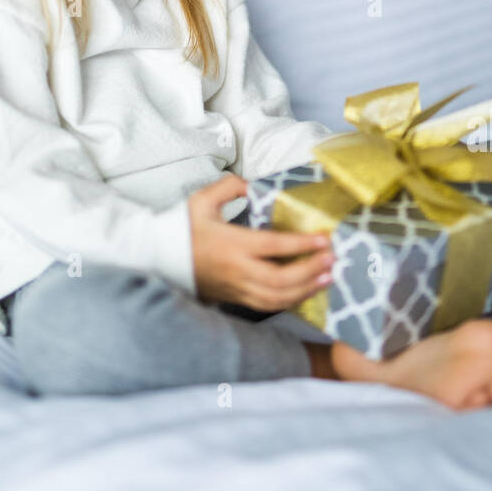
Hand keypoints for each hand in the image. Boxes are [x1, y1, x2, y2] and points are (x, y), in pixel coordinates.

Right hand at [188, 174, 333, 311]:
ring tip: (327, 278)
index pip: (274, 246)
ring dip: (306, 290)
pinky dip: (290, 302)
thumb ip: (229, 186)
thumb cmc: (181, 228)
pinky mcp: (235, 299)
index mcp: (232, 244)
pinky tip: (306, 292)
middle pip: (281, 279)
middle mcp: (237, 270)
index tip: (325, 239)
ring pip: (277, 298)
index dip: (302, 244)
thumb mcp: (202, 200)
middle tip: (332, 260)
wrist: (159, 259)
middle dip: (311, 270)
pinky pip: (267, 306)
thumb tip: (253, 184)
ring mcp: (236, 288)